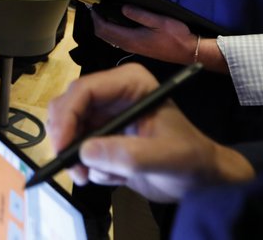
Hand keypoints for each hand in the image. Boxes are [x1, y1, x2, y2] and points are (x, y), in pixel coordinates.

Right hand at [46, 64, 253, 201]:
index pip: (85, 90)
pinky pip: (77, 146)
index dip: (67, 116)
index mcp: (130, 83)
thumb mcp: (165, 158)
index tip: (62, 147)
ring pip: (68, 127)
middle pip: (68, 105)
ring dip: (74, 155)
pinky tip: (111, 176)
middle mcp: (113, 93)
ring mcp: (105, 114)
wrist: (200, 179)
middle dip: (65, 137)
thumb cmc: (190, 160)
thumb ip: (127, 155)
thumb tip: (84, 151)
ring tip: (90, 178)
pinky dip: (85, 165)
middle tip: (71, 167)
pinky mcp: (101, 134)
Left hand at [92, 6, 197, 64]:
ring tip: (103, 12)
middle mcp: (128, 45)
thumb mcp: (159, 21)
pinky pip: (117, 39)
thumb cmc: (176, 36)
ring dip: (103, 26)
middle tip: (95, 8)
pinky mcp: (137, 47)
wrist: (188, 52)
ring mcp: (132, 47)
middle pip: (103, 35)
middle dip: (96, 22)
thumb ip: (140, 15)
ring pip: (109, 38)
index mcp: (131, 38)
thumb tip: (123, 7)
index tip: (93, 6)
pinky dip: (111, 30)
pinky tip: (116, 21)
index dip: (96, 18)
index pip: (105, 29)